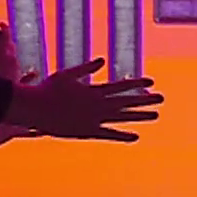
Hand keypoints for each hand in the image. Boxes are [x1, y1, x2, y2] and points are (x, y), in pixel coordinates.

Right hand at [3, 58, 162, 141]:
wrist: (34, 109)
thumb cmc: (46, 90)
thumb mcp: (67, 75)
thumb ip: (86, 68)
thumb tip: (102, 60)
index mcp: (94, 91)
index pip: (121, 86)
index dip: (137, 84)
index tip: (152, 82)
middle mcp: (98, 105)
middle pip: (127, 102)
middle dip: (145, 100)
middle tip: (162, 98)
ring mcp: (94, 119)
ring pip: (122, 117)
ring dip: (139, 117)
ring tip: (156, 115)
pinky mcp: (87, 131)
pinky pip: (109, 134)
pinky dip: (123, 135)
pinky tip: (136, 136)